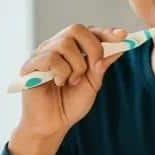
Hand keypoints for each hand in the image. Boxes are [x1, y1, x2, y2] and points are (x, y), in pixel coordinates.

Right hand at [10, 25, 126, 154]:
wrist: (53, 125)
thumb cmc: (70, 104)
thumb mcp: (93, 83)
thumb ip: (102, 64)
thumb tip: (120, 47)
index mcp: (72, 49)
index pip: (90, 32)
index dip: (106, 32)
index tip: (123, 35)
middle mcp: (56, 47)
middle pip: (76, 29)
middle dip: (93, 48)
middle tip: (96, 67)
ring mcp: (42, 54)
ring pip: (65, 44)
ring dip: (76, 67)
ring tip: (72, 82)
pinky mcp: (31, 65)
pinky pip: (51, 58)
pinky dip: (61, 73)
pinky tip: (58, 83)